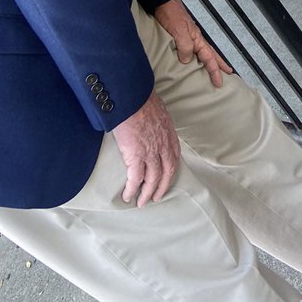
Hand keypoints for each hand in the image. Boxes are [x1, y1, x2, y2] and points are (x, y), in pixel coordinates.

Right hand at [112, 90, 179, 206]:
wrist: (132, 98)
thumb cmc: (142, 100)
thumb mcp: (158, 112)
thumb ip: (158, 124)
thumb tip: (152, 127)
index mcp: (170, 136)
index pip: (174, 159)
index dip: (170, 172)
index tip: (166, 180)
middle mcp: (164, 147)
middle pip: (166, 173)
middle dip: (161, 187)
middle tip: (155, 198)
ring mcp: (151, 153)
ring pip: (152, 179)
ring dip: (146, 193)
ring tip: (141, 202)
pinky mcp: (136, 157)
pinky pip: (135, 179)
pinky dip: (132, 189)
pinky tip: (128, 196)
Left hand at [153, 0, 232, 88]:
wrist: (161, 2)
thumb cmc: (171, 15)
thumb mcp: (179, 31)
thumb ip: (185, 46)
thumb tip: (187, 61)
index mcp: (197, 39)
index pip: (209, 57)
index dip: (214, 70)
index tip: (219, 82)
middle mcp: (195, 39)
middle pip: (210, 54)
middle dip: (219, 65)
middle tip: (228, 74)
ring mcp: (188, 37)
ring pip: (202, 53)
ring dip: (209, 62)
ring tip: (214, 69)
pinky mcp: (179, 37)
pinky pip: (191, 51)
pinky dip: (196, 57)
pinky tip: (192, 61)